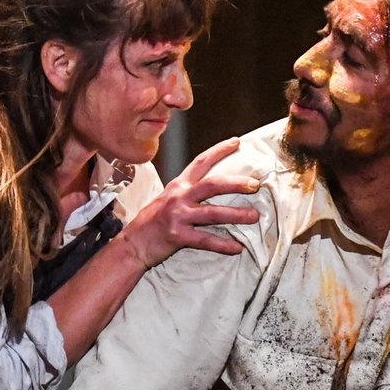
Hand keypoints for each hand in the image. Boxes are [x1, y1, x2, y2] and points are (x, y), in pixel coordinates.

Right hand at [118, 136, 260, 268]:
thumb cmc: (153, 221)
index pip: (201, 162)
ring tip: (255, 216)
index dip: (219, 150)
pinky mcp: (178, 236)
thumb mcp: (168, 199)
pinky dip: (223, 244)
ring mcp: (178, 216)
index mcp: (178, 185)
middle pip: (212, 184)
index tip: (238, 142)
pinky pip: (205, 240)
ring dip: (237, 214)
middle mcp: (179, 197)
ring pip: (213, 213)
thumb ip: (188, 192)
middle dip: (236, 183)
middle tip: (256, 184)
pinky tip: (237, 247)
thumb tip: (214, 189)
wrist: (133, 243)